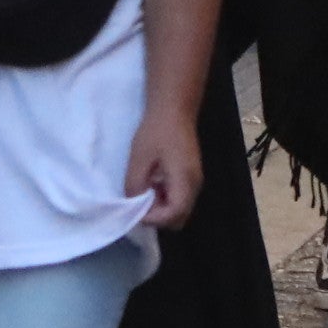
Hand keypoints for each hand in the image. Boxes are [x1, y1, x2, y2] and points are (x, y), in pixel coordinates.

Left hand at [125, 104, 202, 229]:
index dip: (153, 218)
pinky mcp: (190, 176)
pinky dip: (164, 199)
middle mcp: (195, 185)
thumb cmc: (157, 131)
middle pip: (179, 218)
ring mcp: (194, 181)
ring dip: (160, 208)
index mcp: (185, 181)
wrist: (173, 109)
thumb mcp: (139, 158)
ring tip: (143, 192)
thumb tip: (133, 205)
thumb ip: (135, 185)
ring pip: (179, 210)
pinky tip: (151, 184)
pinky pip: (179, 198)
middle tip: (139, 203)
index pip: (173, 214)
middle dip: (158, 217)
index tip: (134, 209)